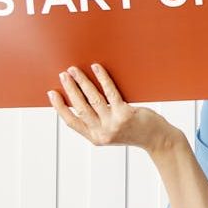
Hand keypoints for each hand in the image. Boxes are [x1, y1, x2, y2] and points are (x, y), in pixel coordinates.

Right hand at [47, 63, 180, 155]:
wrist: (156, 139)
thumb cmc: (133, 131)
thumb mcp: (111, 131)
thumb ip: (97, 121)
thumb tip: (82, 99)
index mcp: (95, 138)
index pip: (71, 122)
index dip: (59, 107)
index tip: (51, 93)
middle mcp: (102, 133)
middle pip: (80, 108)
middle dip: (69, 89)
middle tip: (63, 75)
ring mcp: (114, 124)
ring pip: (93, 99)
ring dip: (82, 82)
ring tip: (74, 70)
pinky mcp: (125, 114)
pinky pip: (110, 92)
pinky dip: (102, 78)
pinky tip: (96, 68)